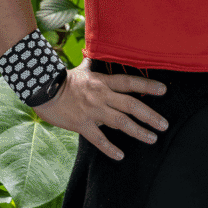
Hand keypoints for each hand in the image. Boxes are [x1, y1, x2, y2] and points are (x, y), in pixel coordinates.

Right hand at [33, 59, 168, 159]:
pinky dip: (110, 148)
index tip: (164, 90)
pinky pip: (99, 138)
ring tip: (152, 138)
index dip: (148, 85)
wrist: (43, 89)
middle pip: (131, 105)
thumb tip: (95, 52)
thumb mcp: (82, 69)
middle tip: (164, 125)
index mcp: (103, 81)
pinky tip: (120, 155)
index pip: (130, 82)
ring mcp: (93, 110)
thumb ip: (92, 64)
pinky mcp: (82, 124)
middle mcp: (102, 95)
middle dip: (150, 115)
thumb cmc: (63, 79)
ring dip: (138, 131)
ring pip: (121, 122)